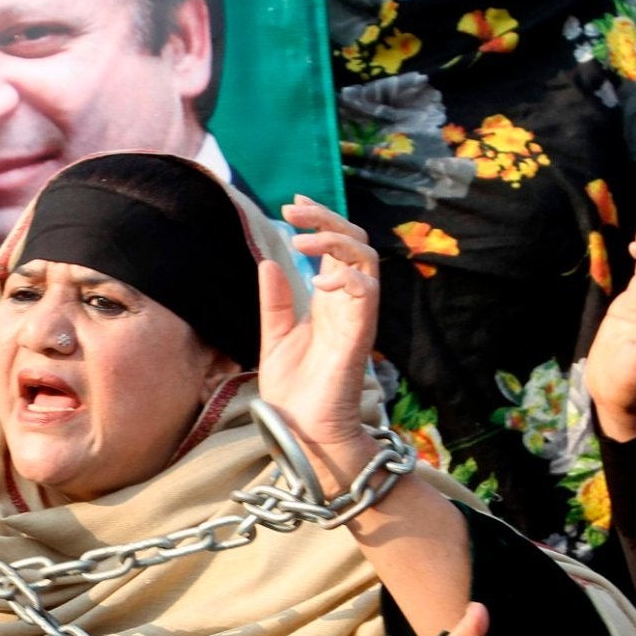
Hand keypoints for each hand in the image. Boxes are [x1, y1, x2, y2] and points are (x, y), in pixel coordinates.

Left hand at [257, 197, 379, 486]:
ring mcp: (356, 318)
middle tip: (294, 209)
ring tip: (300, 242)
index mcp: (329, 301)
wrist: (302, 432)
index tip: (294, 203)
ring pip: (366, 260)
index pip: (335, 247)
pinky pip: (367, 295)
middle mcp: (347, 304)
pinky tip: (320, 279)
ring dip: (335, 242)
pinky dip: (348, 278)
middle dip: (328, 219)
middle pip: (355, 243)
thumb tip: (269, 262)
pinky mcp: (359, 337)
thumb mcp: (275, 337)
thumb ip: (275, 301)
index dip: (320, 221)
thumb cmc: (294, 391)